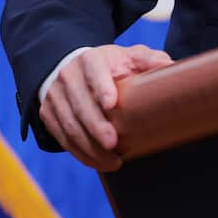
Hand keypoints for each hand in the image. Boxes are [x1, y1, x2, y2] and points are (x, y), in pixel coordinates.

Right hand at [39, 44, 172, 170]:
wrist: (71, 68)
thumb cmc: (108, 66)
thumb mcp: (127, 56)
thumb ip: (147, 59)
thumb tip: (169, 65)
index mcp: (90, 59)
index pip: (94, 71)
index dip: (102, 87)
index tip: (112, 104)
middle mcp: (68, 76)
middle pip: (81, 105)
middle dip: (96, 127)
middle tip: (114, 144)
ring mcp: (55, 96)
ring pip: (70, 125)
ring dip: (90, 147)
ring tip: (112, 161)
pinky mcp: (48, 114)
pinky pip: (63, 138)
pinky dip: (80, 153)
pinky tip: (98, 162)